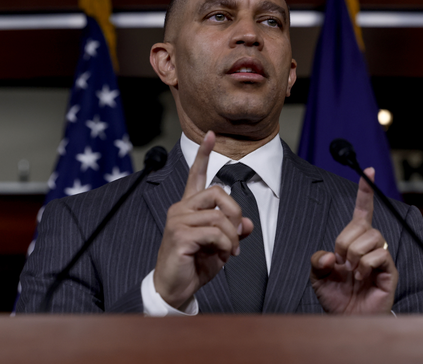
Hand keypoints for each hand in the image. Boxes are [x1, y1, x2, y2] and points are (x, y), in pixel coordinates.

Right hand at [153, 131, 253, 309]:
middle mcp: (180, 209)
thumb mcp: (220, 247)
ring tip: (231, 252)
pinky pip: (214, 233)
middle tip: (238, 235)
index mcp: (189, 207)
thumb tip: (247, 224)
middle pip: (217, 191)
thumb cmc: (194, 265)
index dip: (203, 154)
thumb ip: (233, 231)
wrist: (175, 288)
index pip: (195, 175)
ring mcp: (178, 221)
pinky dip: (226, 246)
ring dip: (232, 237)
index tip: (211, 134)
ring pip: (219, 215)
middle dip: (235, 212)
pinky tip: (223, 256)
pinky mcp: (179, 235)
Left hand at [309, 167, 397, 313]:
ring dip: (355, 254)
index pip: (362, 212)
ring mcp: (381, 258)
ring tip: (352, 271)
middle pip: (363, 226)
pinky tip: (361, 278)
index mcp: (353, 242)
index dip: (364, 192)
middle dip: (345, 241)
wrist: (346, 320)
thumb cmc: (335, 297)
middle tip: (341, 261)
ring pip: (372, 238)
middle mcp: (370, 247)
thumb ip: (317, 260)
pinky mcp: (390, 272)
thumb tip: (330, 254)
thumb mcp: (317, 276)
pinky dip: (365, 266)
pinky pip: (379, 255)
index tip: (368, 170)